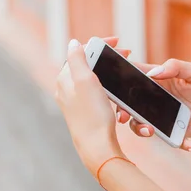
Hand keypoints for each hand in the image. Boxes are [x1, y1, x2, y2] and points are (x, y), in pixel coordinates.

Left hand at [56, 37, 128, 172]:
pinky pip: (97, 92)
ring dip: (109, 72)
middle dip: (107, 57)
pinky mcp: (85, 112)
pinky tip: (117, 92)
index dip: (100, 45)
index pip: (81, 52)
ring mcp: (75, 101)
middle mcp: (66, 89)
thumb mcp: (85, 81)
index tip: (118, 43)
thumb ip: (78, 58)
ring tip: (123, 72)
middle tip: (125, 55)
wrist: (96, 147)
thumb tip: (73, 43)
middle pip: (87, 64)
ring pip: (93, 78)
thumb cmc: (92, 115)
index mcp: (64, 78)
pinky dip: (108, 87)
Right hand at [116, 59, 190, 152]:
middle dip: (122, 110)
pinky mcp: (171, 132)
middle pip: (129, 103)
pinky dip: (177, 144)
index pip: (132, 76)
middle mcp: (154, 98)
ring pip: (140, 123)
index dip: (117, 80)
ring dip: (140, 129)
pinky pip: (166, 139)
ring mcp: (161, 116)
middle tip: (123, 116)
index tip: (110, 87)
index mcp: (157, 79)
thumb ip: (176, 67)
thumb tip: (154, 73)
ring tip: (150, 131)